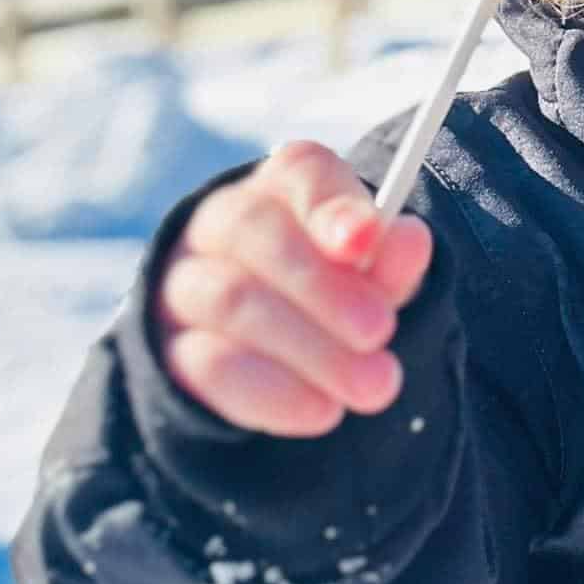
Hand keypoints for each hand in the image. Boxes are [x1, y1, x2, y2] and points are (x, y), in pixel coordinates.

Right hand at [152, 140, 432, 436]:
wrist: (268, 349)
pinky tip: (322, 410)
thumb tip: (410, 239)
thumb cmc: (335, 288)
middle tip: (380, 331)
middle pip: (255, 231)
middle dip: (323, 285)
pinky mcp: (173, 351)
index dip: (331, 204)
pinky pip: (212, 365)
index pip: (301, 172)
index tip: (365, 238)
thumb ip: (389, 257)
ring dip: (310, 347)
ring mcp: (187, 285)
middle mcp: (223, 223)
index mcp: (283, 187)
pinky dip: (274, 392)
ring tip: (374, 386)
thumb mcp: (373, 272)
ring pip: (232, 301)